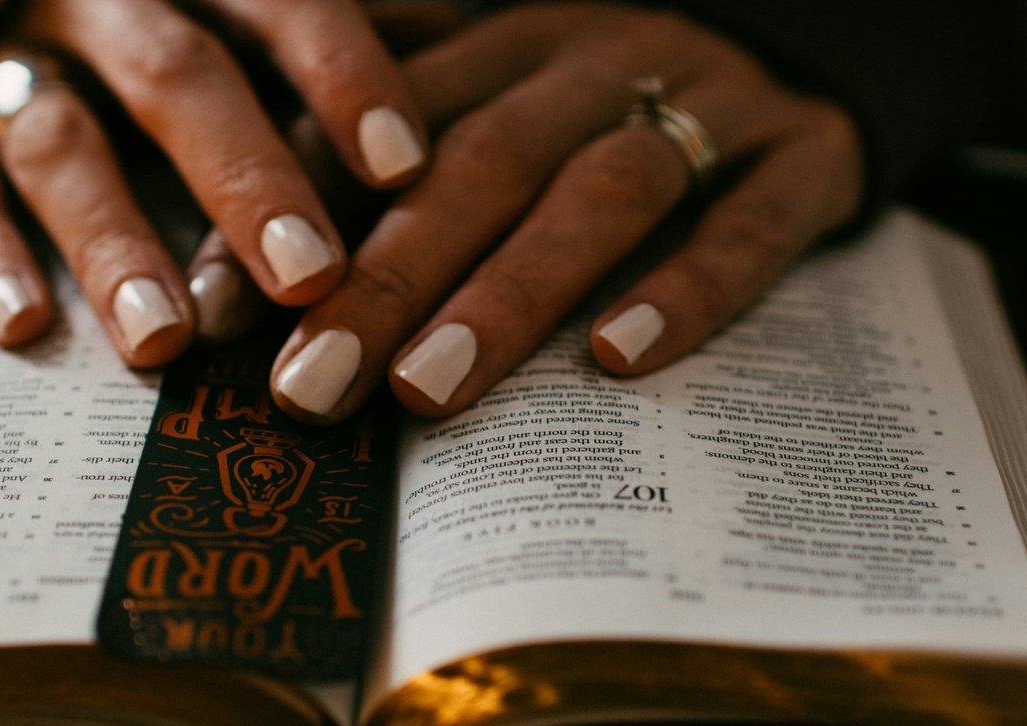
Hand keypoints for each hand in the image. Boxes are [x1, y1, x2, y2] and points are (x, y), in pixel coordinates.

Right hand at [0, 0, 430, 365]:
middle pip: (175, 75)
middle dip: (243, 176)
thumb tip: (459, 61)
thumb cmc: (168, 9)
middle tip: (309, 275)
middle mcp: (102, 3)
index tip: (403, 166)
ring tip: (167, 340)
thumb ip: (338, 31)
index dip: (341, 73)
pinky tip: (26, 330)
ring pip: (57, 140)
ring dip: (111, 239)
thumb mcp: (245, 3)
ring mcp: (8, 61)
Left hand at [264, 3, 864, 419]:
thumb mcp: (503, 88)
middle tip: (309, 387)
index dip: (294, 214)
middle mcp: (596, 64)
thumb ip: (389, 153)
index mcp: (508, 43)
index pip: (383, 127)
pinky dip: (687, 288)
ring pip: (600, 191)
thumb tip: (239, 253)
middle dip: (385, 277)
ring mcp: (707, 106)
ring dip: (509, 291)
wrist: (807, 31)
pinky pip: (750, 223)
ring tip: (426, 390)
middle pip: (479, 163)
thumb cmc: (614, 96)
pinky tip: (619, 359)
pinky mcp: (805, 157)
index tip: (219, 312)